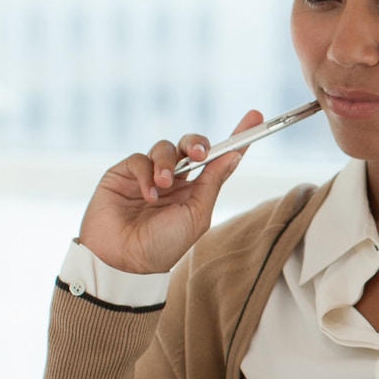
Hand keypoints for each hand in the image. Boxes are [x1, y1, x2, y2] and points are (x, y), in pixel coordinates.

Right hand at [77, 110, 263, 274]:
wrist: (124, 261)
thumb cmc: (163, 245)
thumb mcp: (196, 215)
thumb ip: (212, 183)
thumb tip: (233, 155)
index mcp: (195, 191)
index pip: (218, 159)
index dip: (237, 138)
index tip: (255, 117)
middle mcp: (174, 180)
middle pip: (190, 145)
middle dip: (196, 143)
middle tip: (198, 153)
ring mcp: (148, 175)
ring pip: (164, 148)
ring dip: (167, 163)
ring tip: (164, 184)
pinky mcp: (123, 174)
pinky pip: (139, 159)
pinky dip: (146, 173)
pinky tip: (148, 194)